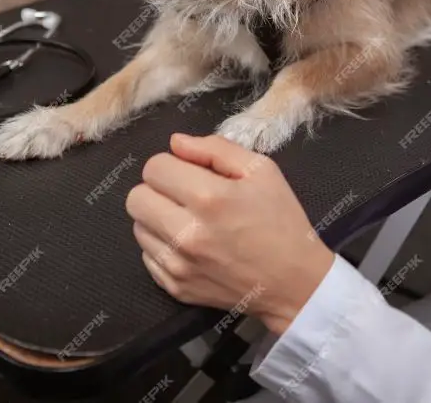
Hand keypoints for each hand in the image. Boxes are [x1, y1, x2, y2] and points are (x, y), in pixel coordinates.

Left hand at [125, 133, 335, 334]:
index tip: (191, 173)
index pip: (155, 168)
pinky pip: (148, 256)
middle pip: (136, 197)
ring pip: (138, 226)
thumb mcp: (263, 170)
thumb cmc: (281, 221)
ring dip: (158, 218)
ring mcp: (178, 265)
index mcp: (209, 198)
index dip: (173, 164)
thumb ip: (216, 149)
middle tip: (185, 195)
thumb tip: (176, 143)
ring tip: (189, 221)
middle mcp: (186, 233)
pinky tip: (190, 245)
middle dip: (158, 189)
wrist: (293, 282)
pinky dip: (164, 245)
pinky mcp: (175, 287)